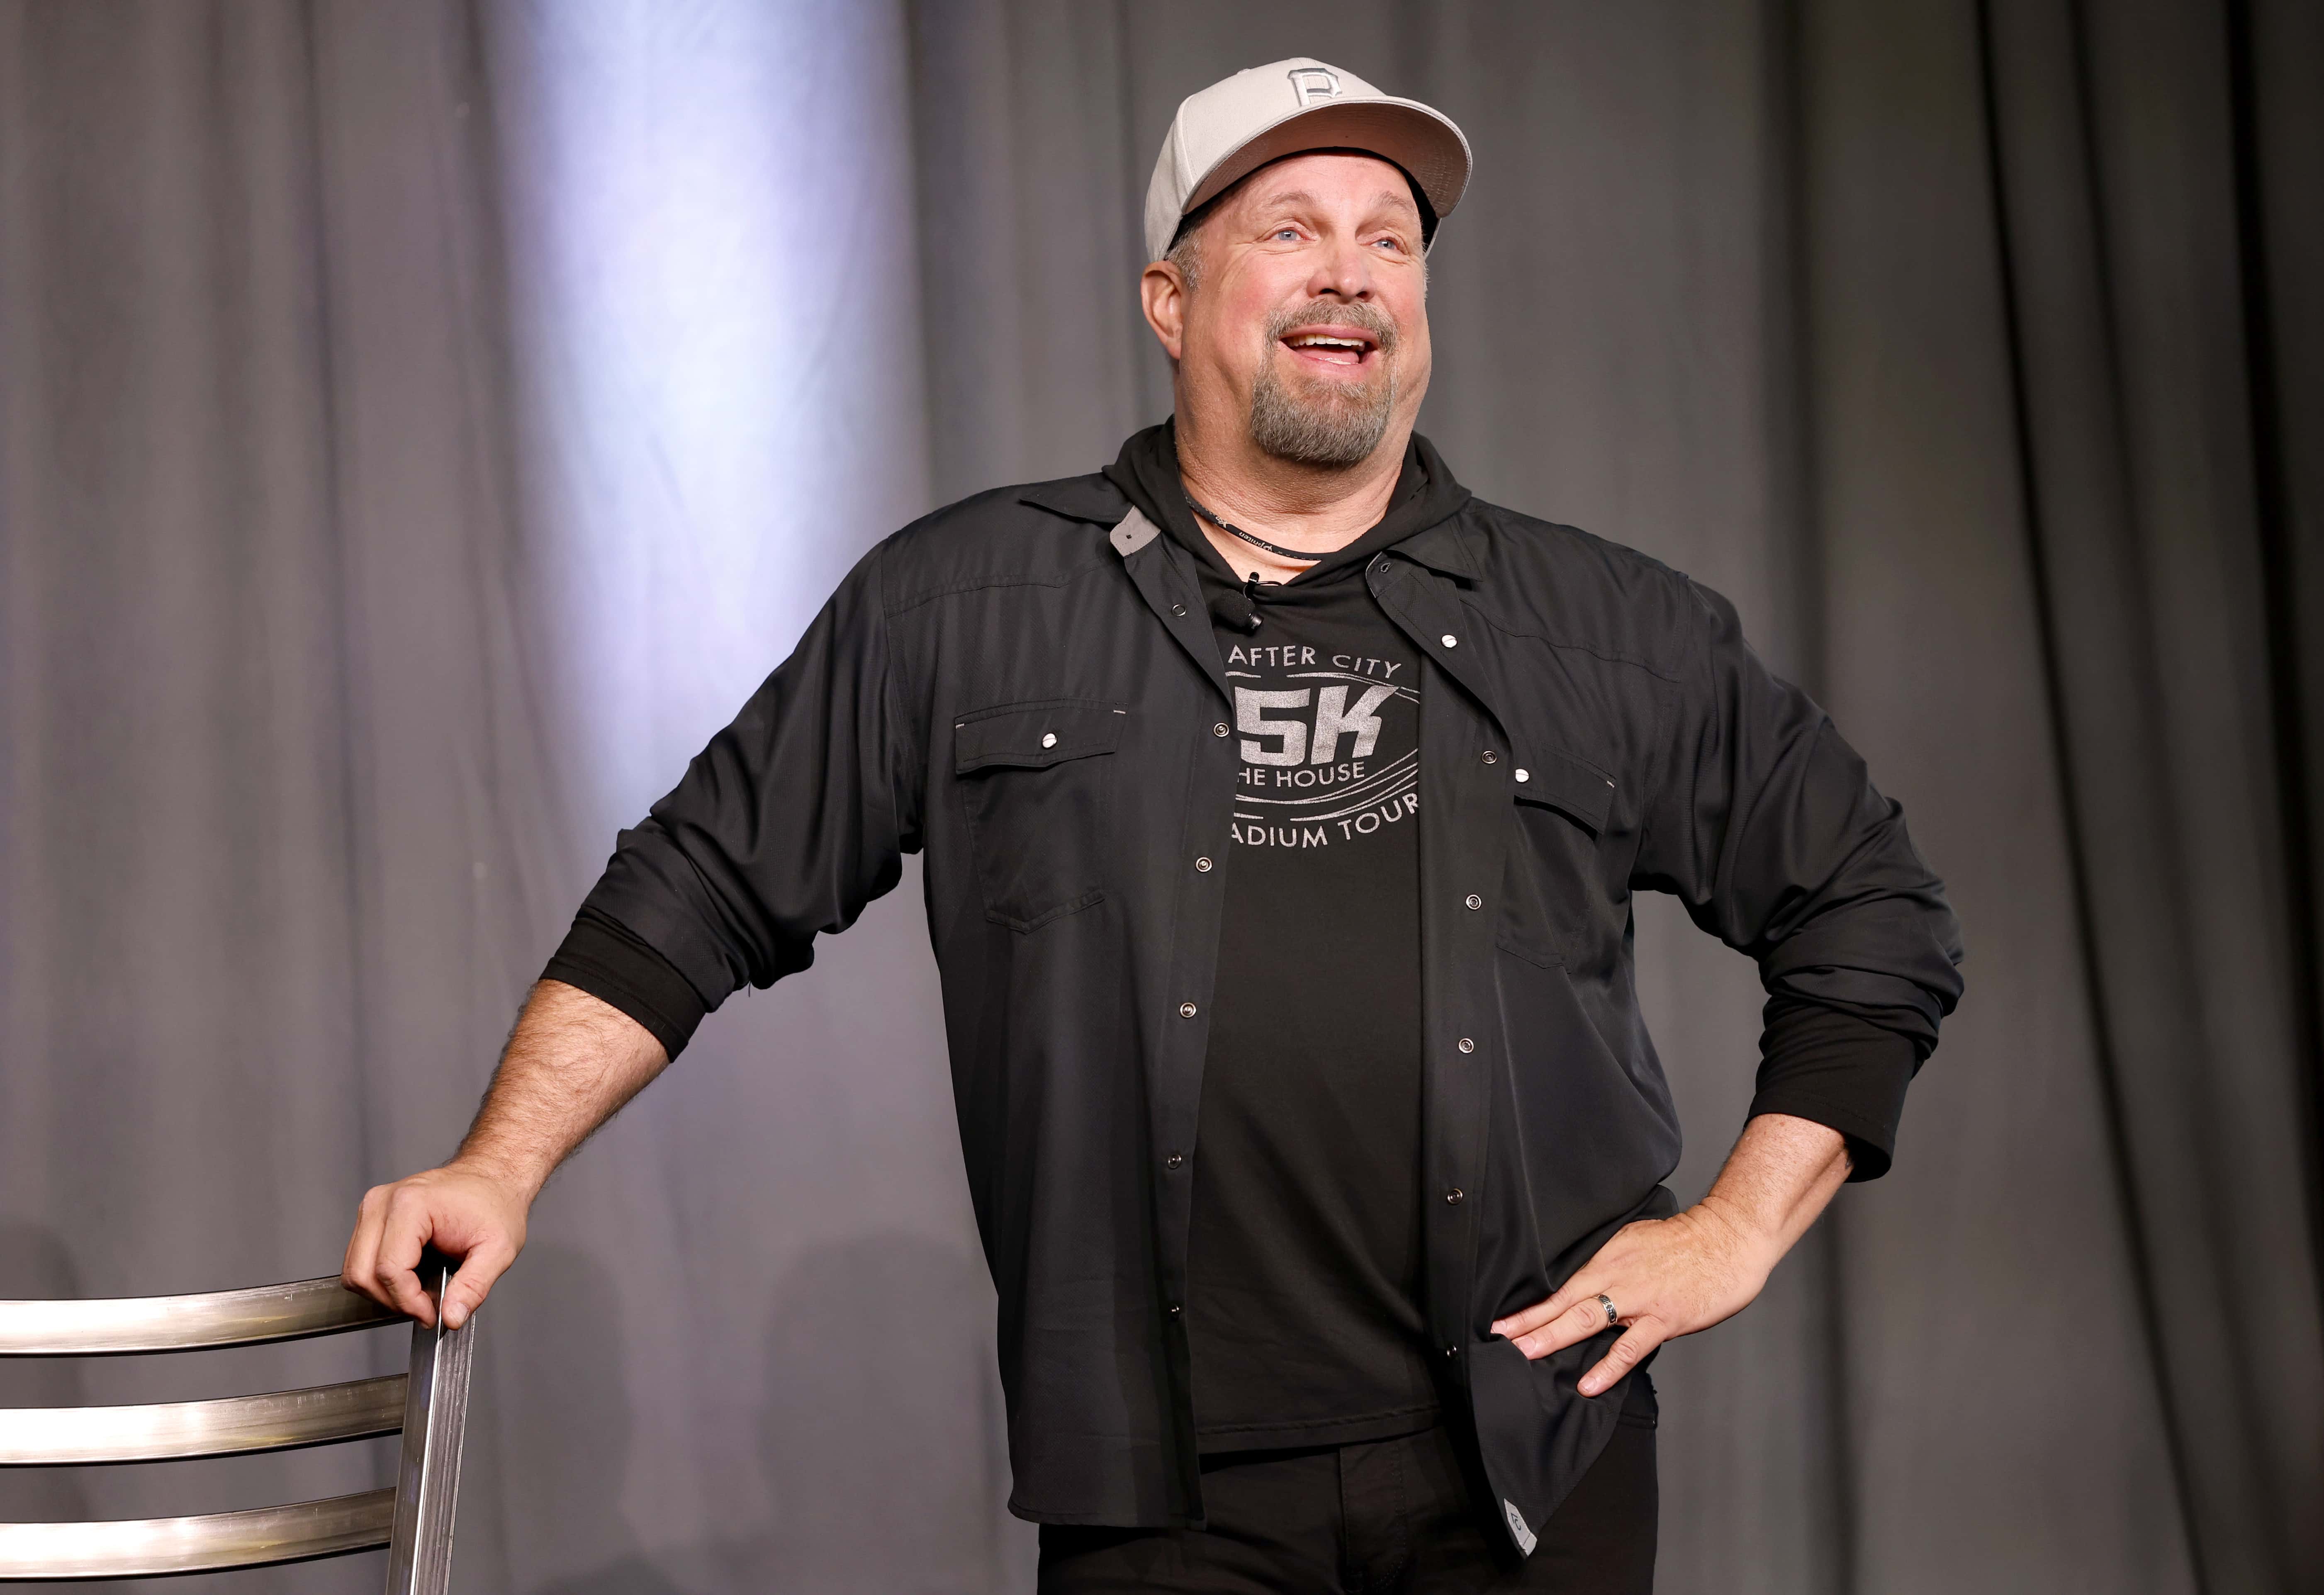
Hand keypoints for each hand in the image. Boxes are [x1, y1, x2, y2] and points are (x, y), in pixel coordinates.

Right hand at [341, 1160, 529, 1329]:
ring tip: (422, 1291)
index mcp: (411, 1204)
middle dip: (395, 1301)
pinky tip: (413, 1276)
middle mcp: (382, 1202)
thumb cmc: (495, 1205)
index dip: (409, 1302)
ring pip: (356, 1272)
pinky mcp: (371, 1217)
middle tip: (428, 1307)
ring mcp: (373, 1208)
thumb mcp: (498, 1249)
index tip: (433, 1314)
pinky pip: (360, 1262)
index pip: (389, 1270)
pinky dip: (381, 1280)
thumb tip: (451, 1318)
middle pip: (363, 1274)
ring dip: (385, 1293)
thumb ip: (474, 1286)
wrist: (491, 1177)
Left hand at [1489, 1200, 1775, 1396]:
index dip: (1528, 1304)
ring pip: (1587, 1320)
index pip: (1558, 1284)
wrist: (1727, 1238)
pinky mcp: (1664, 1318)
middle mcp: (1615, 1275)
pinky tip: (1587, 1384)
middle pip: (1562, 1301)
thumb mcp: (1634, 1242)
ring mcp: (1639, 1298)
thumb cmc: (1684, 1242)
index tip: (1499, 1320)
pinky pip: (1630, 1346)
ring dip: (1553, 1337)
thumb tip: (1580, 1284)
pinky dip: (1607, 1366)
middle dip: (1528, 1322)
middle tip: (1497, 1339)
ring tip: (1524, 1354)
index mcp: (1606, 1257)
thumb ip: (1608, 1264)